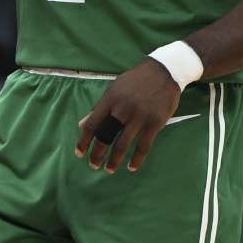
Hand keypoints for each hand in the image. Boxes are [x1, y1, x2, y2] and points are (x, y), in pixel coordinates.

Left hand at [75, 59, 180, 173]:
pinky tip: (131, 167)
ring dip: (113, 160)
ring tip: (109, 169)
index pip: (92, 124)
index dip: (84, 140)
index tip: (79, 153)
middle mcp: (122, 109)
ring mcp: (139, 117)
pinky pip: (143, 146)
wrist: (164, 72)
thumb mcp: (114, 90)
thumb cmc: (135, 82)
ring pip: (122, 145)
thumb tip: (82, 125)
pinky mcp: (155, 123)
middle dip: (97, 154)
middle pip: (105, 136)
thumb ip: (99, 109)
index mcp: (110, 100)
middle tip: (93, 165)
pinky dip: (136, 159)